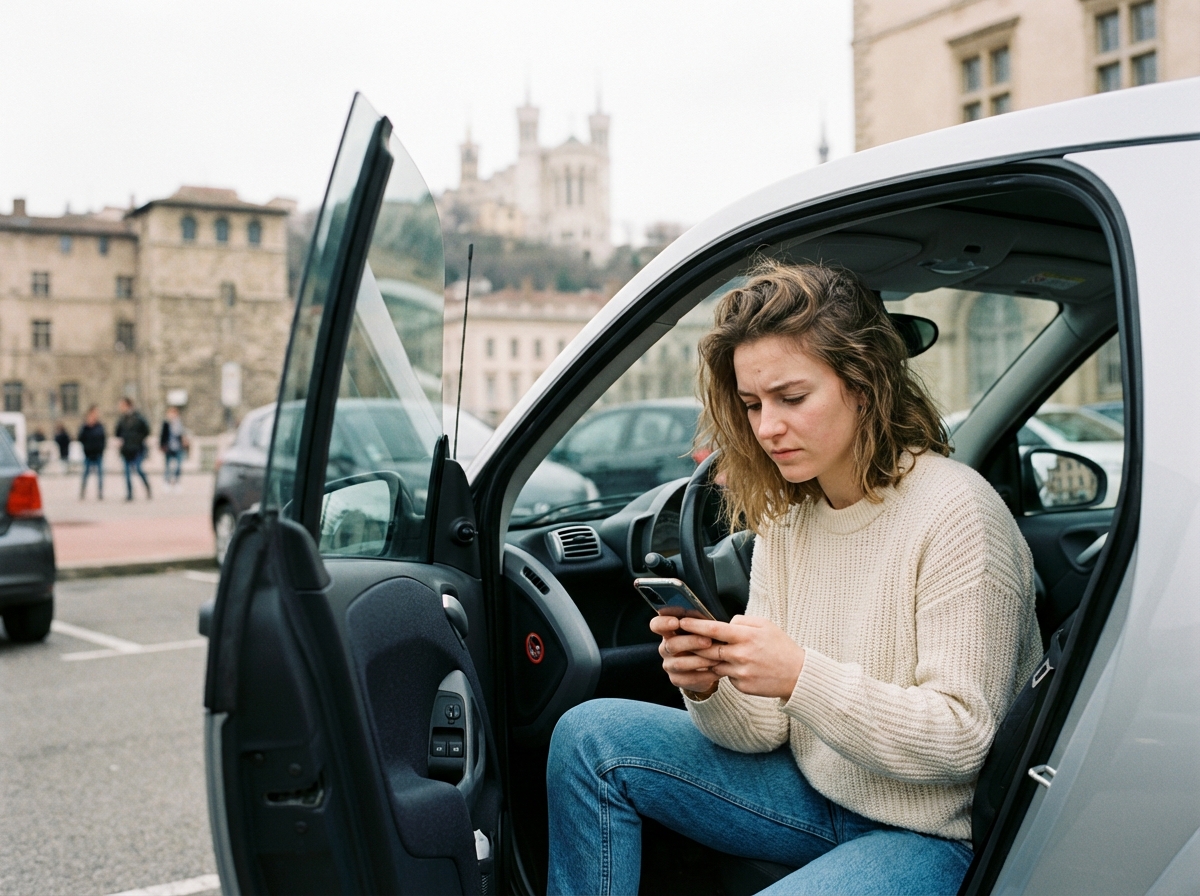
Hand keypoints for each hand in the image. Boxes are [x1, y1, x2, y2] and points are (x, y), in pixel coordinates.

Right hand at [650, 614, 720, 695]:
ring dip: (700, 660)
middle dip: (690, 642)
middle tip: (708, 641)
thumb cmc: (704, 640)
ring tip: (717, 658)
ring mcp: (669, 665)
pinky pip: (689, 678)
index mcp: (668, 631)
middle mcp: (665, 648)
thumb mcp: (701, 630)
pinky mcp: (677, 679)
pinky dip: (705, 675)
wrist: (705, 666)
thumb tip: (708, 618)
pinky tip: (717, 671)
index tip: (676, 622)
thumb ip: (700, 623)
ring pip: (679, 663)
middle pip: (671, 644)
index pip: (656, 625)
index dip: (663, 623)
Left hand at [680, 615, 805, 699]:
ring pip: (714, 665)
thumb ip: (742, 622)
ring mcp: (740, 672)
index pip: (714, 629)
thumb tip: (724, 623)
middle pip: (708, 649)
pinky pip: (726, 676)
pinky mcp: (742, 686)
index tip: (682, 622)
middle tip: (681, 640)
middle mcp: (741, 655)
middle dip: (693, 645)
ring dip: (708, 660)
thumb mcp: (765, 626)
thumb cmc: (781, 647)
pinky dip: (726, 671)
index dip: (695, 626)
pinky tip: (738, 668)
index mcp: (746, 637)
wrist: (798, 675)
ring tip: (707, 654)